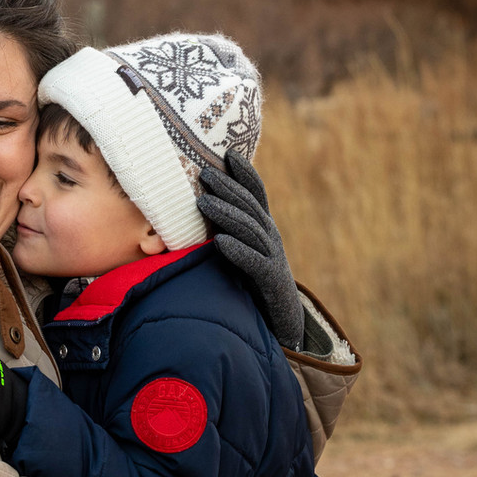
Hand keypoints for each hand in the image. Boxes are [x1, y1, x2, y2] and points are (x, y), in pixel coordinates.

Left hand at [196, 150, 304, 349]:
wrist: (282, 323)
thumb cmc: (252, 283)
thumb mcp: (241, 250)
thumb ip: (226, 229)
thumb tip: (194, 207)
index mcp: (263, 227)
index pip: (256, 194)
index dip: (245, 173)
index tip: (228, 153)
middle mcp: (271, 238)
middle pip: (250, 207)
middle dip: (228, 188)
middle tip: (204, 174)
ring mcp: (273, 258)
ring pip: (250, 231)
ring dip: (227, 215)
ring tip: (204, 203)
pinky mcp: (271, 282)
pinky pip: (254, 263)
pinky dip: (237, 251)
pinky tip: (220, 243)